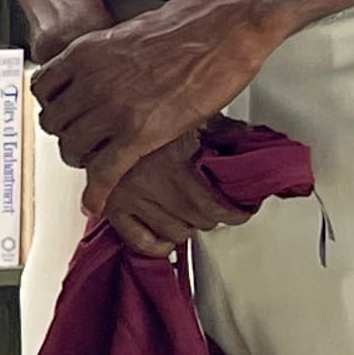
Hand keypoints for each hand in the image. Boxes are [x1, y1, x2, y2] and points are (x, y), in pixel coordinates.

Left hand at [34, 0, 277, 209]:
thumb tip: (101, 74)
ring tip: (94, 166)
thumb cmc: (190, 25)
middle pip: (56, 124)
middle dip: (67, 135)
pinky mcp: (141, 133)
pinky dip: (96, 193)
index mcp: (86, 53)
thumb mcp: (128, 34)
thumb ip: (105, 59)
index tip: (62, 115)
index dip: (53, 107)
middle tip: (82, 141)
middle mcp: (92, 81)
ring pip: (74, 150)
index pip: (43, 89)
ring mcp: (114, 109)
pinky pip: (103, 172)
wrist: (226, 26)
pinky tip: (94, 202)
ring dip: (82, 162)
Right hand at [90, 125, 241, 257]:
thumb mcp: (190, 114)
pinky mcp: (112, 207)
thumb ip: (221, 130)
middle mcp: (150, 182)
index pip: (214, 205)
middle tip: (219, 209)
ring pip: (175, 232)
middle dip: (214, 217)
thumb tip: (249, 140)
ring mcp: (129, 197)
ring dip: (189, 227)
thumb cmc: (148, 111)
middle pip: (198, 220)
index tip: (241, 211)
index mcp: (173, 160)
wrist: (104, 110)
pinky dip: (159, 245)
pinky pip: (141, 242)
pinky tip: (168, 235)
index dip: (234, 213)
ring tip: (193, 216)